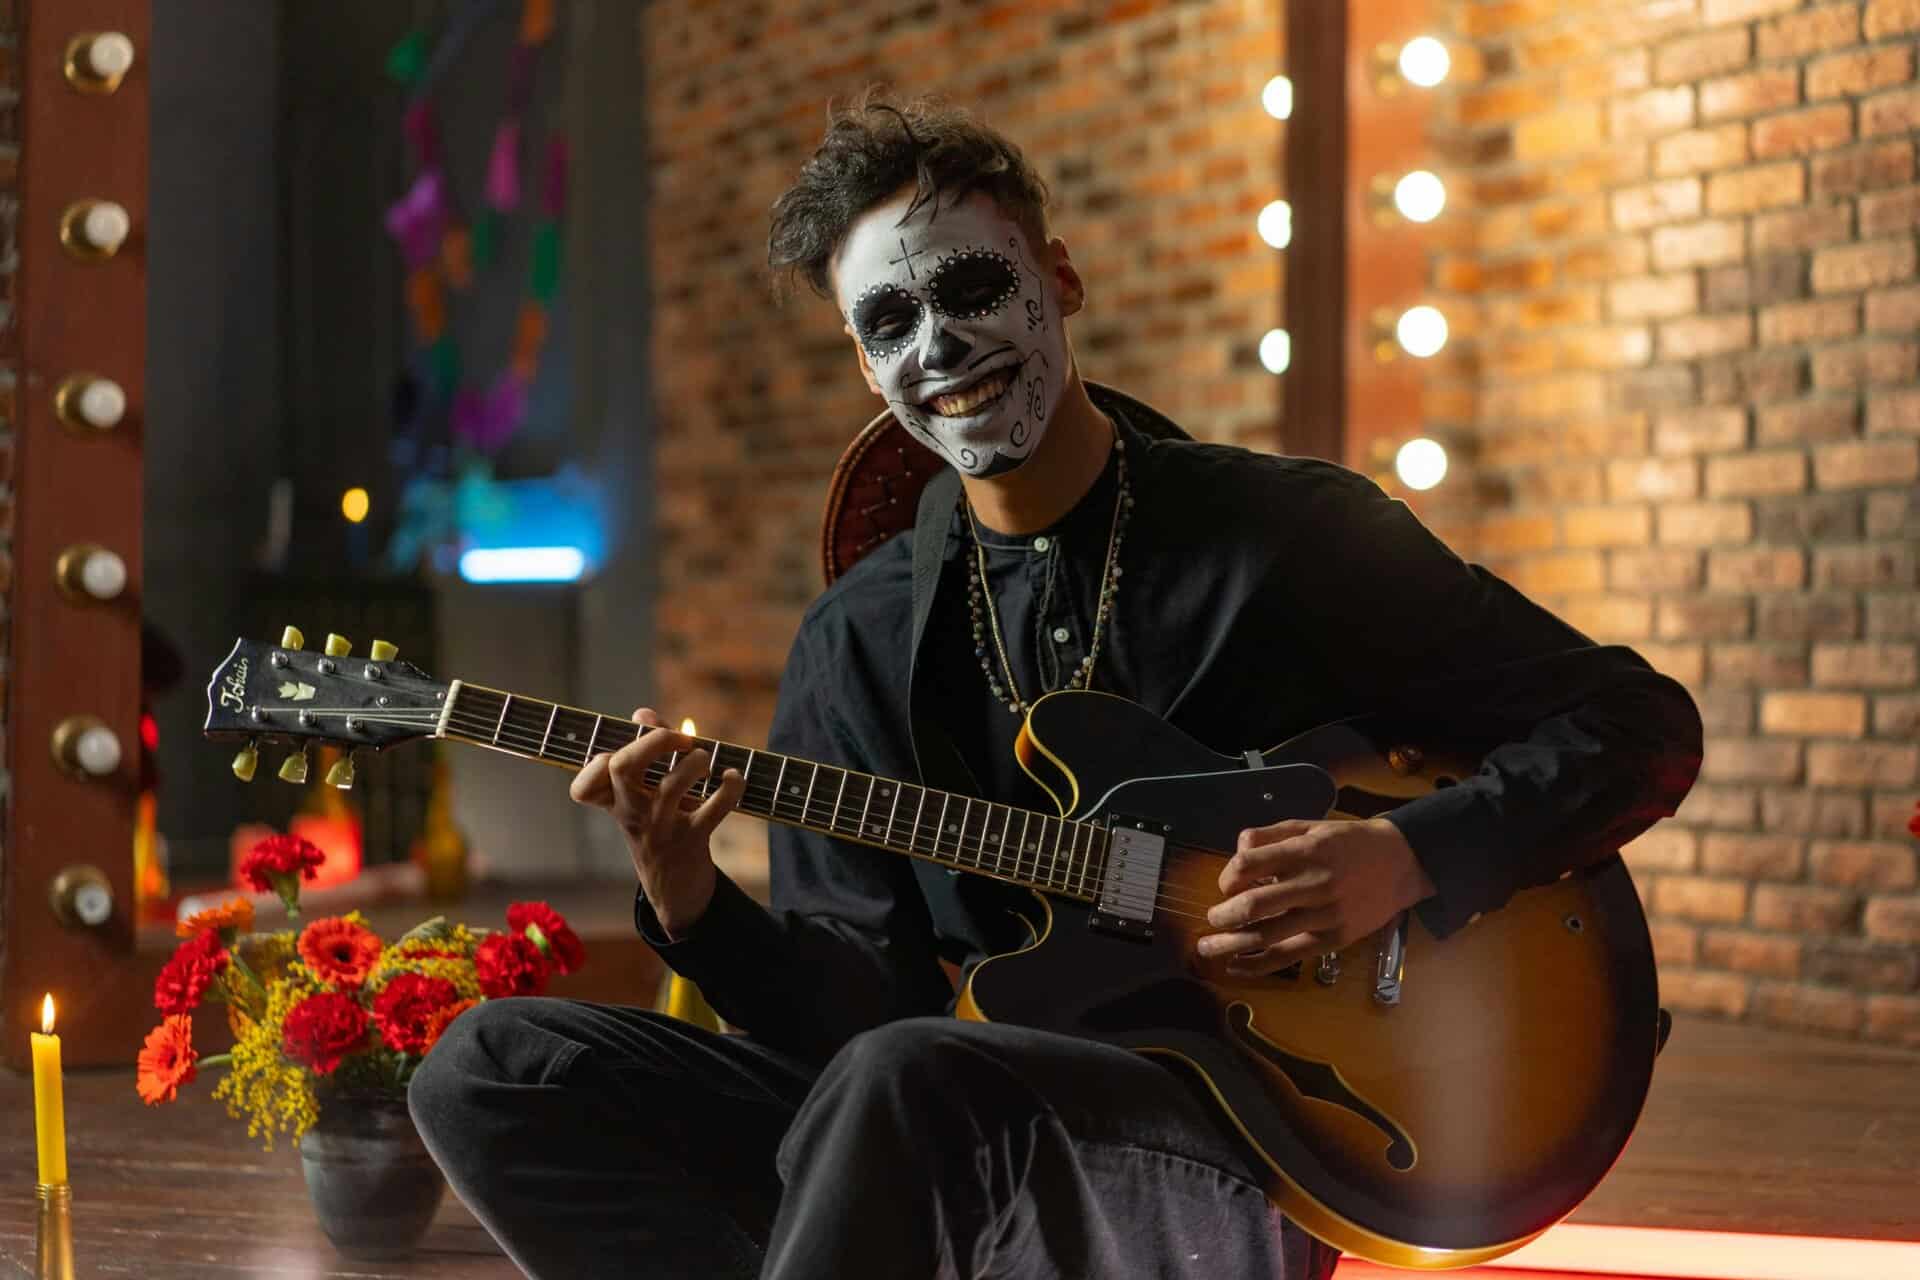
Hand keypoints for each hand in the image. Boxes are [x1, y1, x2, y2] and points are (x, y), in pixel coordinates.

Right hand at [569, 707, 744, 936]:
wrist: (675, 889)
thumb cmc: (659, 827)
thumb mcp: (644, 795)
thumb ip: (644, 749)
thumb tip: (642, 713)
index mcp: (615, 803)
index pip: (583, 787)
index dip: (593, 765)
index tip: (617, 754)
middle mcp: (633, 814)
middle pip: (621, 767)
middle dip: (653, 741)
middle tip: (681, 740)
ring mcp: (661, 828)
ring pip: (671, 786)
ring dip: (695, 762)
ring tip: (705, 761)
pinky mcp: (692, 840)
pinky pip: (713, 809)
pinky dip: (730, 787)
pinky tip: (733, 777)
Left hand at [1197, 818, 1436, 976]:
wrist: (1402, 863)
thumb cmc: (1349, 843)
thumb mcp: (1311, 826)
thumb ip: (1271, 835)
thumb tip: (1237, 850)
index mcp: (1305, 850)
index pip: (1249, 864)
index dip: (1228, 876)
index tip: (1226, 884)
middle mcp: (1314, 883)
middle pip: (1254, 905)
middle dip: (1223, 915)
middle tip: (1211, 918)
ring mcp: (1325, 915)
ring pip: (1267, 935)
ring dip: (1230, 944)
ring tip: (1207, 947)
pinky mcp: (1334, 939)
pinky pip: (1289, 957)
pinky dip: (1258, 966)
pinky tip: (1237, 967)